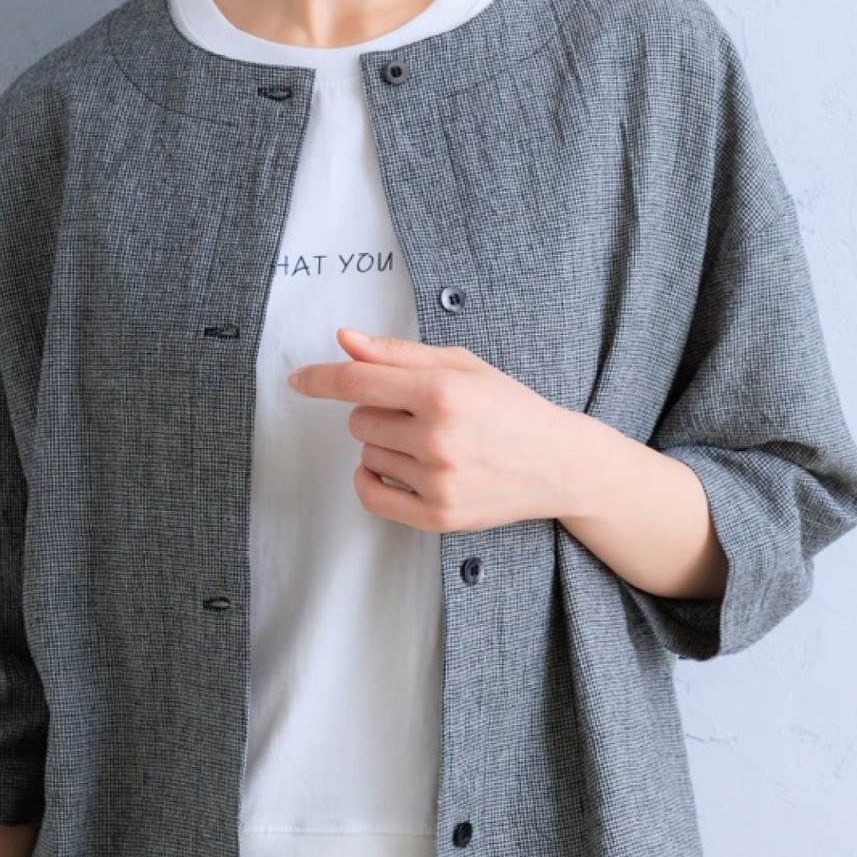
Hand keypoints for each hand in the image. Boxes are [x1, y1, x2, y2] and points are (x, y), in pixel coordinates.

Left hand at [286, 326, 581, 533]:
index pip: (356, 382)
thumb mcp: (461, 365)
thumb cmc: (508, 407)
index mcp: (442, 391)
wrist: (558, 463)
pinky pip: (371, 495)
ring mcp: (437, 481)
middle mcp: (438, 438)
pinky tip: (394, 469)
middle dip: (378, 412)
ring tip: (430, 443)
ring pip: (366, 455)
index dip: (319, 378)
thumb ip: (398, 353)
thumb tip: (344, 339)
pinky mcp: (437, 516)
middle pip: (358, 420)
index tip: (298, 379)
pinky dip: (371, 480)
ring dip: (385, 446)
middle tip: (420, 414)